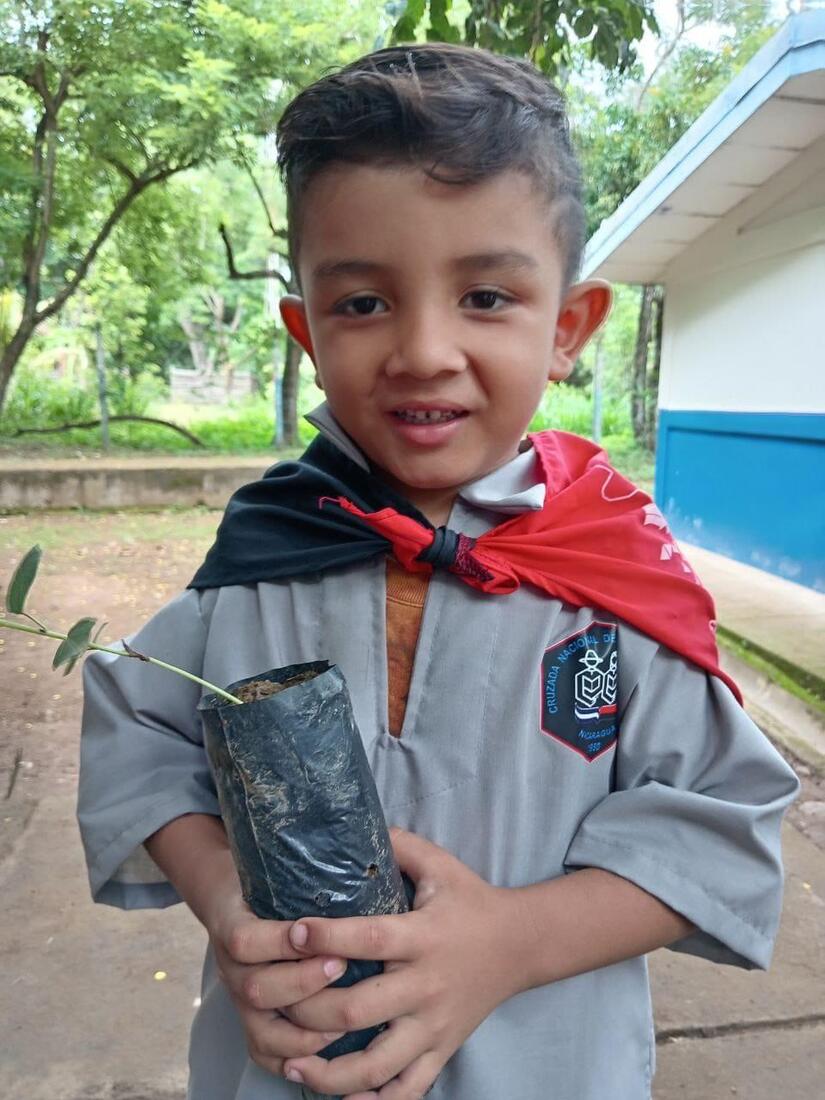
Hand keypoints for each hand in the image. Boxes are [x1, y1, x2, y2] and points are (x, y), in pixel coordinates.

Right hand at [204, 871, 349, 1077]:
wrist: (231, 901)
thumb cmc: (268, 880)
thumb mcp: (275, 863)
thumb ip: (312, 858)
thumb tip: (372, 837)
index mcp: (233, 922)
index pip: (245, 940)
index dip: (278, 942)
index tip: (312, 930)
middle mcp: (231, 967)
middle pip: (256, 989)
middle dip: (302, 982)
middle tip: (341, 966)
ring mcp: (240, 1001)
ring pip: (262, 1031)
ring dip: (306, 1030)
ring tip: (347, 1019)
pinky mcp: (252, 1025)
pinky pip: (266, 1055)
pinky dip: (296, 1059)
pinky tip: (329, 1050)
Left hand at [280, 827, 526, 1098]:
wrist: (523, 944)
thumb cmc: (471, 901)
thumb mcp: (440, 864)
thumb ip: (397, 845)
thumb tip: (352, 822)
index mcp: (423, 937)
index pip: (368, 939)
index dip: (326, 938)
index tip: (291, 932)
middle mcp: (426, 987)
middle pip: (360, 1011)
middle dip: (311, 1012)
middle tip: (275, 1005)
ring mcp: (435, 1027)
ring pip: (377, 1065)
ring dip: (330, 1073)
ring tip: (293, 1065)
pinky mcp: (442, 1050)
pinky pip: (407, 1091)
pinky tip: (339, 1096)